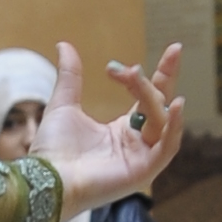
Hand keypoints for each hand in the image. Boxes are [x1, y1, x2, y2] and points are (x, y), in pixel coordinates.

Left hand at [34, 40, 184, 212]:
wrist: (46, 178)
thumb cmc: (53, 150)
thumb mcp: (64, 105)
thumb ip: (71, 76)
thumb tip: (64, 44)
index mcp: (122, 131)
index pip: (151, 97)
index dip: (162, 73)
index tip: (173, 49)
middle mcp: (137, 144)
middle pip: (161, 106)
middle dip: (166, 78)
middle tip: (168, 53)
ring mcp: (142, 159)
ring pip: (161, 120)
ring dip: (152, 96)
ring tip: (135, 75)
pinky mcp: (144, 171)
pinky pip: (168, 147)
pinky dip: (175, 126)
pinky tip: (175, 105)